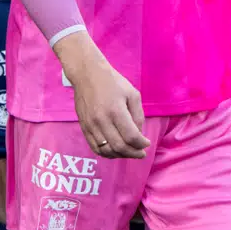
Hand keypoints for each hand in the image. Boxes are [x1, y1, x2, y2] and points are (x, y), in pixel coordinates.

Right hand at [57, 31, 149, 158]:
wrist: (87, 74)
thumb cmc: (113, 82)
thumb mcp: (132, 94)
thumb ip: (138, 115)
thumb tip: (139, 134)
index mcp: (116, 110)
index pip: (130, 136)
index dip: (141, 144)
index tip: (146, 143)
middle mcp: (102, 120)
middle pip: (119, 147)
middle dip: (133, 153)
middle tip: (141, 153)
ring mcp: (91, 126)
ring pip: (107, 150)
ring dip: (121, 155)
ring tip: (129, 152)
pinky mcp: (84, 127)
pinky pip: (95, 148)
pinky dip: (107, 153)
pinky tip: (116, 151)